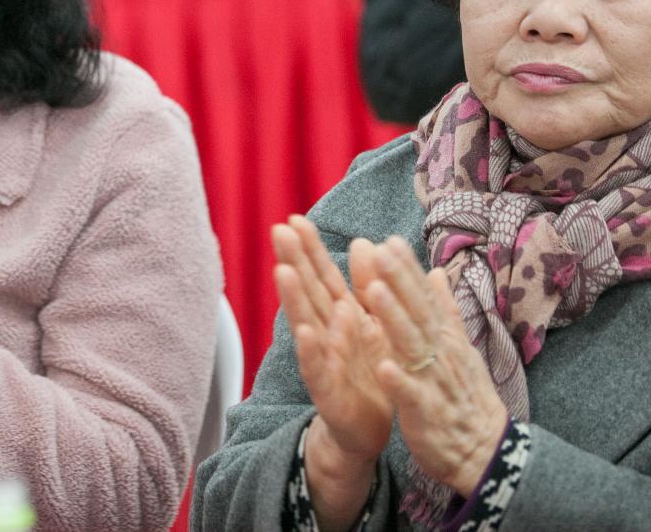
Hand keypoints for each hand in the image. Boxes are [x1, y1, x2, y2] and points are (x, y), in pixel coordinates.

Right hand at [273, 216, 394, 529]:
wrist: (367, 431)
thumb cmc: (368, 373)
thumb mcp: (372, 323)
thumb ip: (365, 285)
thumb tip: (362, 241)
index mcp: (340, 315)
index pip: (322, 275)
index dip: (309, 248)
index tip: (294, 219)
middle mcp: (325, 334)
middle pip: (308, 292)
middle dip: (294, 262)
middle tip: (278, 231)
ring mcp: (323, 362)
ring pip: (306, 325)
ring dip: (294, 300)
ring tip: (284, 271)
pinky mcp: (328, 391)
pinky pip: (318, 369)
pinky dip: (312, 351)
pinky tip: (306, 332)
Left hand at [357, 237, 508, 495]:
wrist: (484, 451)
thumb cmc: (464, 395)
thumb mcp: (457, 347)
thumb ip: (444, 309)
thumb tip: (436, 270)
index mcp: (443, 336)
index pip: (424, 296)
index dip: (408, 269)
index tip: (389, 240)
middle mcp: (440, 352)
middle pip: (417, 311)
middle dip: (398, 280)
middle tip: (379, 250)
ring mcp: (434, 381)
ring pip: (412, 345)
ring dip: (393, 317)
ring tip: (373, 291)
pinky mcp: (426, 413)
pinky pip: (411, 395)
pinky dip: (398, 381)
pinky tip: (382, 366)